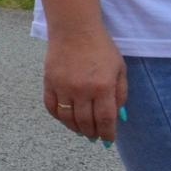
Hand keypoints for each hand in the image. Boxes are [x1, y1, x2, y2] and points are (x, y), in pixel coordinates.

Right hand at [44, 28, 125, 142]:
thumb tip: (118, 117)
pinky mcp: (49, 83)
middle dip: (92, 133)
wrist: (75, 29)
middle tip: (94, 138)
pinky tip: (66, 119)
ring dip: (75, 128)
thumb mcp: (119, 69)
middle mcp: (82, 90)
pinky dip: (59, 117)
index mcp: (103, 87)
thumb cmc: (101, 47)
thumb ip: (121, 93)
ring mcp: (63, 87)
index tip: (108, 141)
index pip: (105, 119)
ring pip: (67, 118)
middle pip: (85, 122)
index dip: (107, 134)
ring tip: (81, 131)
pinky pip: (52, 107)